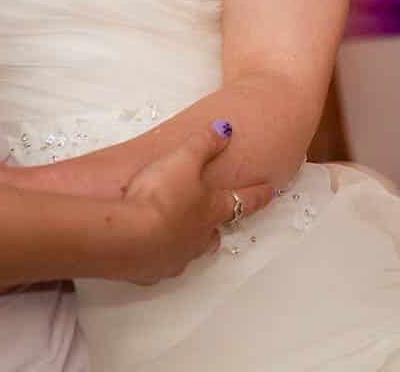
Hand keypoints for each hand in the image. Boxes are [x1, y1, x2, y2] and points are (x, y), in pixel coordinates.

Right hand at [116, 122, 273, 285]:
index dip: (258, 195)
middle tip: (214, 221)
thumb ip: (204, 145)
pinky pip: (161, 263)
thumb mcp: (183, 160)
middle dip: (217, 227)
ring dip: (188, 242)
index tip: (270, 192)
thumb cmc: (162, 196)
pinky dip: (159, 256)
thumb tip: (226, 129)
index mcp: (211, 210)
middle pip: (215, 234)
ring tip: (177, 233)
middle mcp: (199, 237)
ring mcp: (177, 257)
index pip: (243, 201)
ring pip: (191, 251)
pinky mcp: (153, 270)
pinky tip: (148, 249)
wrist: (130, 236)